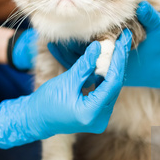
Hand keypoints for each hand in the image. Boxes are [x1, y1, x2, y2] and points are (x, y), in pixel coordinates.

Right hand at [0, 30, 131, 148]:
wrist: (36, 118)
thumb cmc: (47, 101)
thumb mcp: (66, 81)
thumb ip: (85, 65)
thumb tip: (99, 47)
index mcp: (92, 112)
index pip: (113, 83)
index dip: (119, 60)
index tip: (123, 42)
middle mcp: (100, 119)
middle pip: (115, 86)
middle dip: (118, 62)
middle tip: (124, 40)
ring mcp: (99, 119)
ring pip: (111, 88)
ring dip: (113, 68)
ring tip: (118, 47)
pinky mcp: (96, 114)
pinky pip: (105, 92)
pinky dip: (105, 77)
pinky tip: (108, 62)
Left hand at [47, 2, 159, 89]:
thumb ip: (152, 18)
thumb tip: (142, 4)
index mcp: (124, 60)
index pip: (98, 53)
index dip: (82, 43)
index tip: (67, 32)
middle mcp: (115, 68)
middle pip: (86, 61)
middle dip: (69, 49)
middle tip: (51, 36)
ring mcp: (111, 71)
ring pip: (84, 64)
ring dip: (67, 54)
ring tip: (51, 40)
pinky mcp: (110, 69)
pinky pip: (87, 65)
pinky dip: (73, 56)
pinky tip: (59, 46)